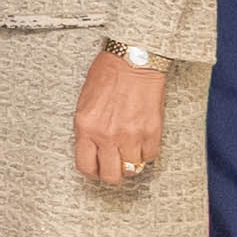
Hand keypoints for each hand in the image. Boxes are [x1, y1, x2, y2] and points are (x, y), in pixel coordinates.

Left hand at [74, 49, 166, 187]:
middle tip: (115, 165)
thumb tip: (92, 150)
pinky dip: (146, 152)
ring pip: (132, 168)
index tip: (97, 169)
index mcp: (85, 127)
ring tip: (130, 149)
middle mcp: (107, 135)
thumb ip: (87, 129)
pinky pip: (150, 156)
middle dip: (112, 173)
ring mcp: (130, 135)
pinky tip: (142, 140)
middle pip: (110, 175)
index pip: (86, 166)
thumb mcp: (85, 103)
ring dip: (131, 162)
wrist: (132, 61)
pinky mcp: (151, 132)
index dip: (92, 171)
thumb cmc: (107, 76)